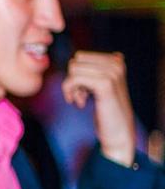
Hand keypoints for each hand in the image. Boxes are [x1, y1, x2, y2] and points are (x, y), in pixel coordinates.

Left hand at [61, 51, 135, 166]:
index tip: (83, 89)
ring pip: (73, 69)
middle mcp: (116, 63)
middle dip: (73, 79)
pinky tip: (80, 103)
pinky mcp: (105, 84)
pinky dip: (71, 91)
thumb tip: (76, 57)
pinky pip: (74, 79)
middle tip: (81, 95)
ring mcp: (112, 73)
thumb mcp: (98, 86)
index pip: (80, 57)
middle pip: (75, 62)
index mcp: (116, 61)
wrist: (117, 131)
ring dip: (71, 87)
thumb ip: (91, 70)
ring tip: (81, 99)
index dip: (76, 74)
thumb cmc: (106, 109)